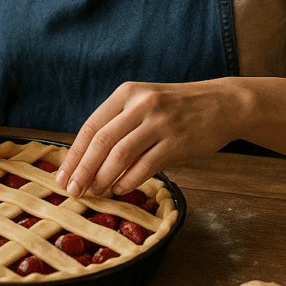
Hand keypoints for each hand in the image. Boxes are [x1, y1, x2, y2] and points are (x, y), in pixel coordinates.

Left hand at [55, 79, 250, 197]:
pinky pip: (146, 165)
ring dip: (103, 177)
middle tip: (72, 191)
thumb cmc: (179, 108)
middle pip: (101, 141)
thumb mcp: (145, 103)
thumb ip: (120, 123)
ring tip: (95, 192)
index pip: (91, 127)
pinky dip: (130, 180)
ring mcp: (160, 122)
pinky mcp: (178, 141)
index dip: (74, 154)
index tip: (62, 176)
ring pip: (121, 154)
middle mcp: (141, 104)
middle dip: (83, 170)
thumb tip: (88, 159)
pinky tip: (121, 189)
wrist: (224, 103)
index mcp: (127, 93)